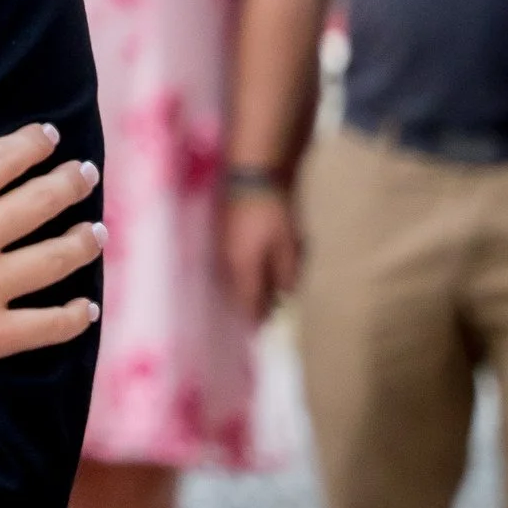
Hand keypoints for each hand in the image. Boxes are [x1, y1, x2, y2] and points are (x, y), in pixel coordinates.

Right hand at [0, 97, 101, 407]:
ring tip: (97, 232)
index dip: (30, 144)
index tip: (49, 136)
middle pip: (39, 203)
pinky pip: (49, 325)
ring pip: (56, 258)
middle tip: (87, 175)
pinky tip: (87, 308)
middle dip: (70, 183)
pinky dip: (74, 317)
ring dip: (83, 242)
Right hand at [222, 185, 300, 324]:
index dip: (255, 319)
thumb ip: (286, 273)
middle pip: (236, 293)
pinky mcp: (221, 235)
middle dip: (250, 304)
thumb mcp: (287, 244)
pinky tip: (251, 268)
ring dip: (245, 288)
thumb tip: (284, 294)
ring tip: (260, 292)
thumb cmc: (271, 211)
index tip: (262, 332)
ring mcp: (220, 247)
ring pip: (232, 278)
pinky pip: (230, 264)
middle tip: (264, 314)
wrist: (249, 175)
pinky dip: (241, 273)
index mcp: (241, 268)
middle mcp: (225, 262)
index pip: (247, 303)